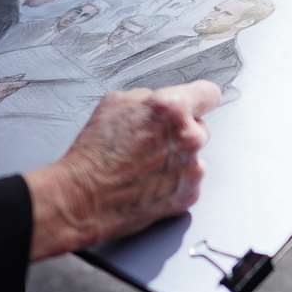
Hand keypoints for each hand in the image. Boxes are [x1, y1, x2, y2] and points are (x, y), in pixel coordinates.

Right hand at [24, 80, 221, 259]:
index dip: (199, 98)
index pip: (209, 93)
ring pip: (192, 156)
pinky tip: (149, 182)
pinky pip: (188, 181)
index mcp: (173, 109)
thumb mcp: (116, 103)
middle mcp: (189, 137)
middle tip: (152, 142)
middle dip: (180, 132)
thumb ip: (150, 99)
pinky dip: (173, 182)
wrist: (83, 198)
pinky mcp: (188, 194)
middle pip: (199, 127)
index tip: (198, 103)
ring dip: (177, 158)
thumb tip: (162, 102)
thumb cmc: (95, 154)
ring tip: (145, 165)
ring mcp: (192, 168)